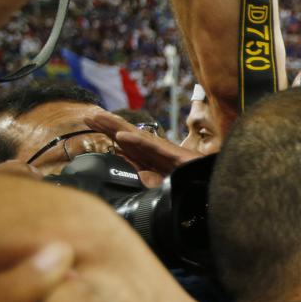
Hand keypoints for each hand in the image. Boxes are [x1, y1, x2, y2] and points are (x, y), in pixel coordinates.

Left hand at [86, 111, 200, 184]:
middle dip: (108, 125)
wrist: (211, 182)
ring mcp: (163, 151)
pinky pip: (151, 146)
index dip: (109, 131)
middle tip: (89, 116)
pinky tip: (122, 136)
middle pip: (128, 135)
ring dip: (117, 127)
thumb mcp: (162, 185)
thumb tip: (136, 175)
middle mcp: (155, 151)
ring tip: (99, 119)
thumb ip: (149, 180)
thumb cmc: (189, 181)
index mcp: (151, 157)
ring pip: (136, 136)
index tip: (91, 123)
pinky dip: (136, 140)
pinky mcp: (172, 154)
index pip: (125, 142)